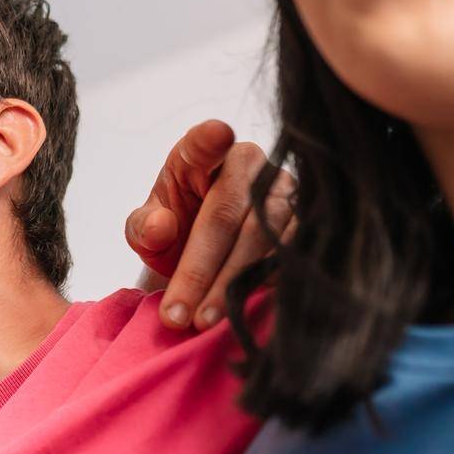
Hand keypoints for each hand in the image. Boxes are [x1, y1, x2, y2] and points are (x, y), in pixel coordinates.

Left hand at [124, 120, 294, 330]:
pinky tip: (244, 312)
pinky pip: (291, 256)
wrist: (207, 256)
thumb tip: (161, 226)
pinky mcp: (309, 223)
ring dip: (232, 284)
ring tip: (203, 320)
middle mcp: (251, 164)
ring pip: (263, 239)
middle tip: (176, 313)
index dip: (210, 139)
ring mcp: (286, 191)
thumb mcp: (146, 230)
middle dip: (198, 269)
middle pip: (226, 215)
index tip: (216, 133)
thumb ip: (144, 227)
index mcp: (202, 153)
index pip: (204, 142)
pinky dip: (267, 285)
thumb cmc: (174, 230)